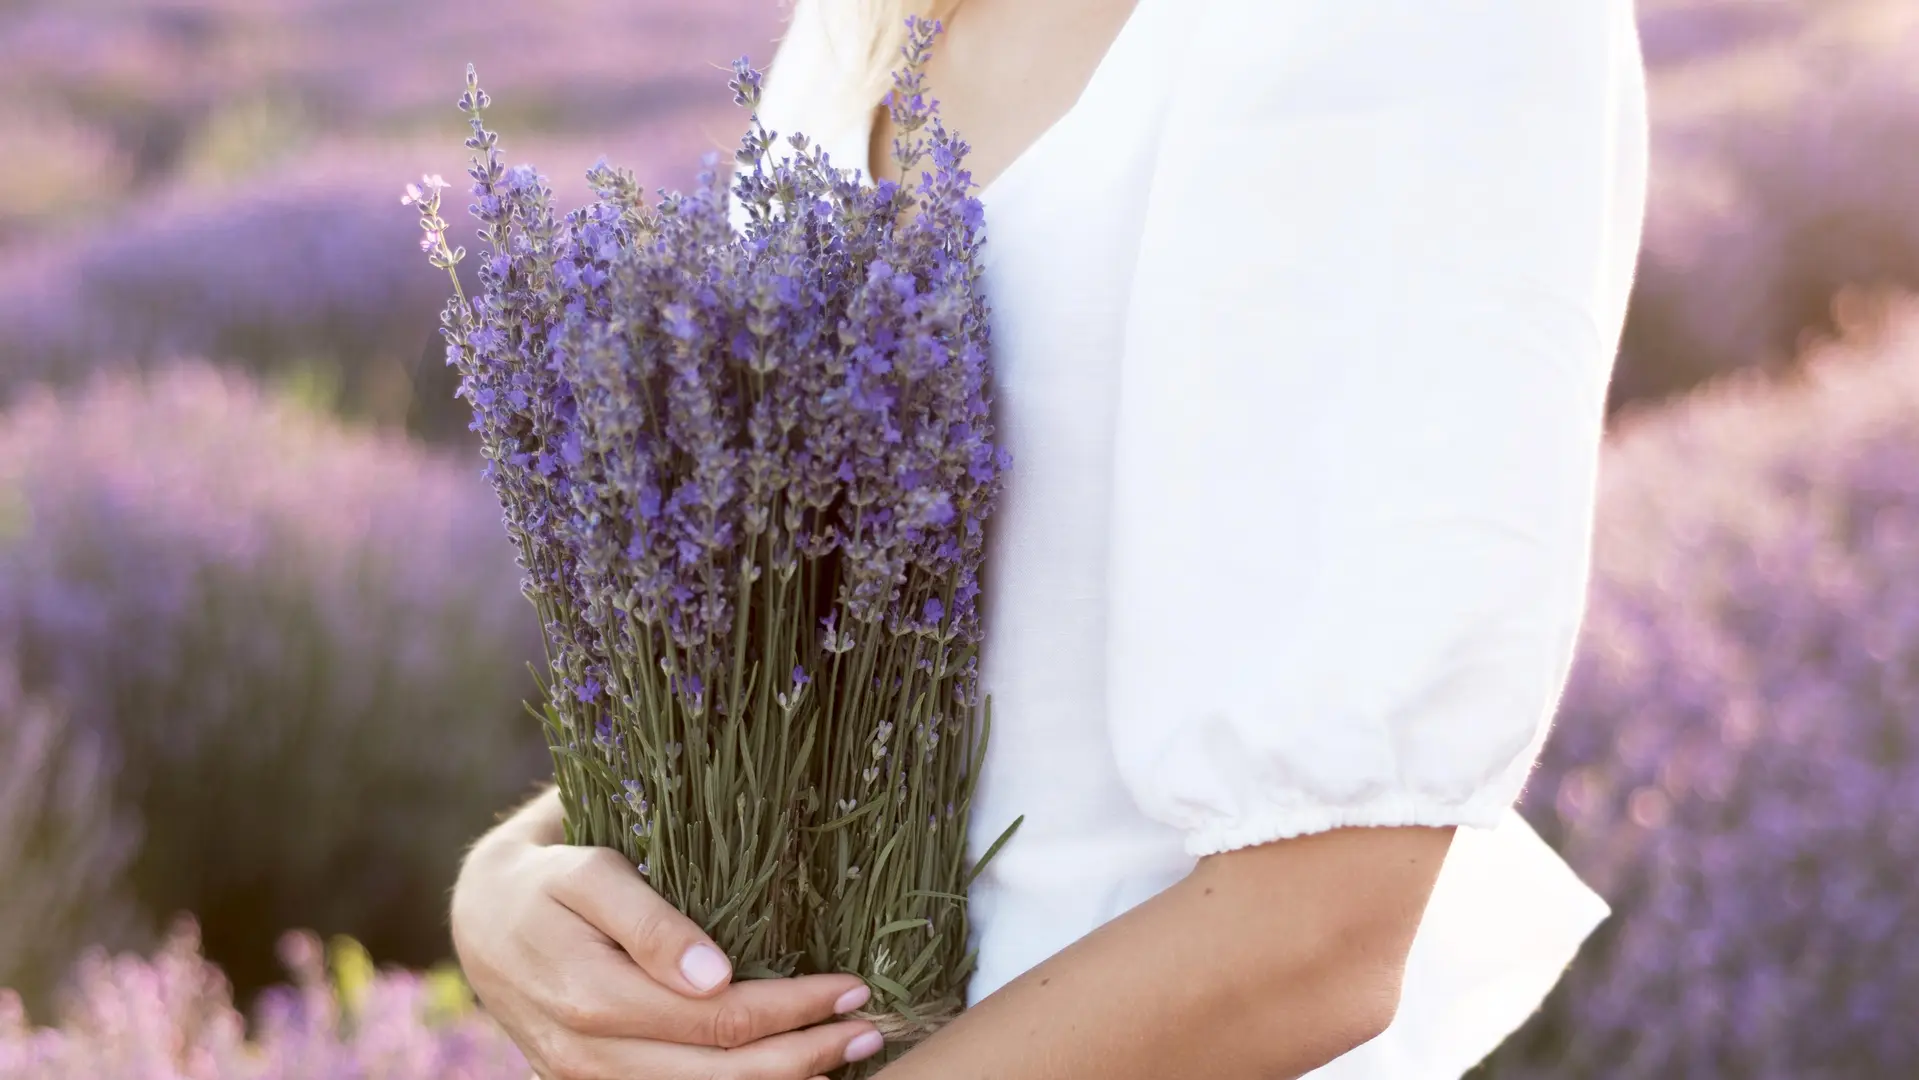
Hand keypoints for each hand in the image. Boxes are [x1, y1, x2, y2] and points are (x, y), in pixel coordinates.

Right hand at [451, 808, 883, 1079]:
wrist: (481, 920)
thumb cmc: (547, 880)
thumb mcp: (589, 873)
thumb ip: (649, 922)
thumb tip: (715, 975)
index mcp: (593, 996)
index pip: (718, 1020)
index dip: (793, 1009)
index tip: (853, 986)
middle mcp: (590, 1054)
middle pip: (721, 1076)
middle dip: (806, 1056)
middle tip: (870, 1027)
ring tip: (844, 1054)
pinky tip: (785, 1073)